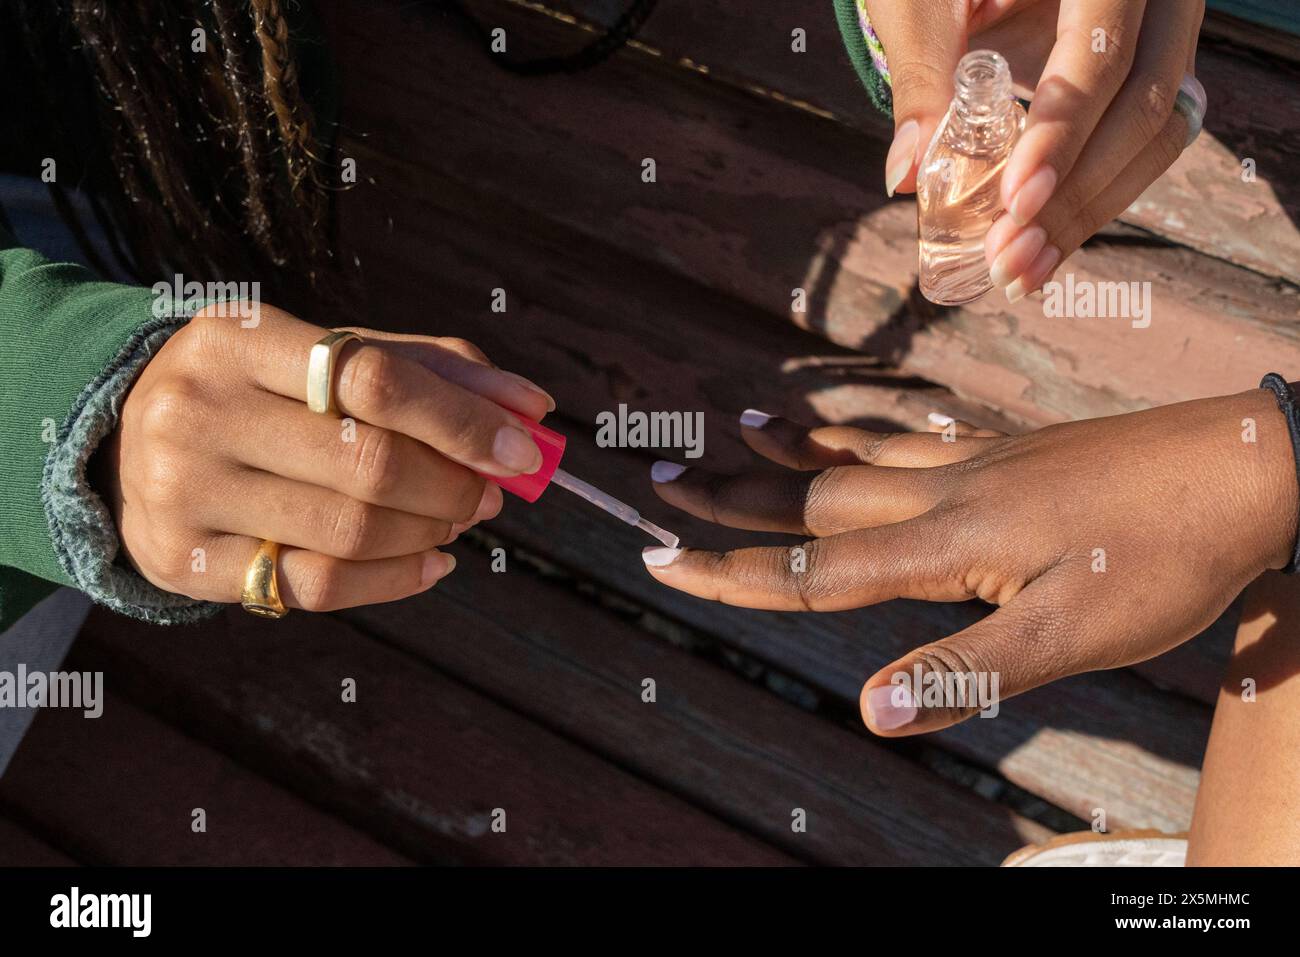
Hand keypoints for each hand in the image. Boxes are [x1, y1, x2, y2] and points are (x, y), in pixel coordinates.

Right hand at [94, 303, 553, 610]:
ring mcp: (182, 491)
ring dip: (430, 531)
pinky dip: (396, 580)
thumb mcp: (329, 356)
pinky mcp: (183, 561)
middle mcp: (197, 410)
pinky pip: (315, 586)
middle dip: (454, 486)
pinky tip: (431, 563)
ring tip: (456, 519)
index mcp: (237, 338)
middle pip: (369, 464)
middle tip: (489, 493)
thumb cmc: (259, 390)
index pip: (374, 379)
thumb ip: (432, 371)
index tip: (523, 449)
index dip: (463, 421)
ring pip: (349, 532)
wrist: (125, 439)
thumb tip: (532, 408)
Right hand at [642, 392, 1296, 735]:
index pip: (816, 565)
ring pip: (857, 456)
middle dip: (733, 497)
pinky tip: (852, 424)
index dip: (732, 571)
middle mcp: (945, 493)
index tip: (660, 559)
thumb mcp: (1074, 635)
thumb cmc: (1165, 559)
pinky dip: (862, 430)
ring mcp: (976, 463)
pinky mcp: (1009, 451)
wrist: (1246, 466)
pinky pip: (911, 435)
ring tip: (736, 428)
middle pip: (814, 497)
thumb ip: (966, 673)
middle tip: (663, 477)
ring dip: (788, 452)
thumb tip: (866, 712)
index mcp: (947, 544)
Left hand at [872, 0, 1203, 296]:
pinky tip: (1042, 252)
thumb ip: (922, 76)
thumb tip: (905, 175)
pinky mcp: (1148, 77)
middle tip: (1008, 260)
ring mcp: (1161, 38)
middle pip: (1144, 105)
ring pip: (1156, 135)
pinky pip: (1142, 146)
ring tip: (1019, 273)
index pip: (1102, 55)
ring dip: (1088, 213)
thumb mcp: (923, 6)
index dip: (1063, 134)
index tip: (1016, 202)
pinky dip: (1091, 202)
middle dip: (1076, 195)